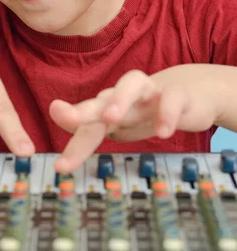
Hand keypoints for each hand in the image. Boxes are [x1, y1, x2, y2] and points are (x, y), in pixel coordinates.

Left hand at [50, 69, 216, 172]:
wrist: (190, 94)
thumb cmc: (147, 112)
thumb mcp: (118, 127)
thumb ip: (88, 136)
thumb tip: (59, 160)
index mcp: (109, 106)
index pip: (87, 125)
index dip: (74, 145)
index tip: (60, 167)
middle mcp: (125, 95)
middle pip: (100, 99)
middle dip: (82, 109)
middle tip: (67, 118)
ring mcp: (151, 91)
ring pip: (131, 83)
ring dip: (119, 99)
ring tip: (111, 118)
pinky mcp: (178, 94)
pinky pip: (171, 98)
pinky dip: (166, 113)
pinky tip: (163, 133)